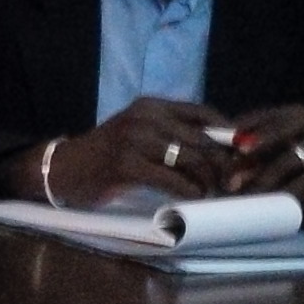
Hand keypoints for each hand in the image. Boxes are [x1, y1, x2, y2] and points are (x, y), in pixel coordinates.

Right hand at [44, 97, 235, 205]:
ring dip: (209, 180)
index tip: (240, 152)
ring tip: (214, 192)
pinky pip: (173, 179)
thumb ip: (172, 135)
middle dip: (223, 163)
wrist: (63, 169)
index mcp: (150, 106)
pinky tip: (194, 198)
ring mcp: (134, 139)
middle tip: (233, 182)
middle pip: (202, 138)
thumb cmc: (107, 156)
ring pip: (191, 158)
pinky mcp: (127, 165)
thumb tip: (221, 150)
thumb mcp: (139, 135)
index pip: (202, 112)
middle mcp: (144, 117)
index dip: (227, 132)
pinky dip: (190, 191)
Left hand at [222, 104, 303, 231]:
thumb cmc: (302, 170)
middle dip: (250, 153)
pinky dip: (284, 194)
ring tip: (244, 196)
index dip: (238, 129)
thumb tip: (221, 167)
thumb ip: (252, 157)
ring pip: (289, 160)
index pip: (262, 116)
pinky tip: (270, 204)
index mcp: (296, 114)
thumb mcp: (275, 157)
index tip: (214, 141)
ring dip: (263, 180)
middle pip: (278, 131)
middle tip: (229, 174)